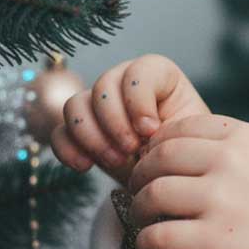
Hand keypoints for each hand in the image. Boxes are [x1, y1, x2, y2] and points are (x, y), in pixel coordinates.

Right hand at [50, 54, 210, 187]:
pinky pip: (59, 132)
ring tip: (116, 161)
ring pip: (75, 105)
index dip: (139, 100)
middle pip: (103, 86)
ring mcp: (98, 105)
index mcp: (159, 76)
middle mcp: (124, 83)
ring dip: (92, 136)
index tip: (151, 130)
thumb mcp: (189, 136)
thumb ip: (172, 127)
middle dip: (115, 122)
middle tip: (131, 150)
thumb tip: (146, 132)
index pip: (139, 71)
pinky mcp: (80, 131)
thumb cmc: (186, 151)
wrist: (172, 177)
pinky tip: (85, 166)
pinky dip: (68, 149)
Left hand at [125, 113, 248, 248]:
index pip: (180, 128)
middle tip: (140, 194)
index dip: (158, 147)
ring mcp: (221, 200)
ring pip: (152, 195)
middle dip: (141, 177)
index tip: (155, 165)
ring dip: (140, 211)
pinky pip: (155, 237)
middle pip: (159, 158)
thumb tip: (168, 155)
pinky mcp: (212, 240)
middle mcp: (231, 161)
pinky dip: (146, 244)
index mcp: (246, 137)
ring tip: (147, 222)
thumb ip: (229, 153)